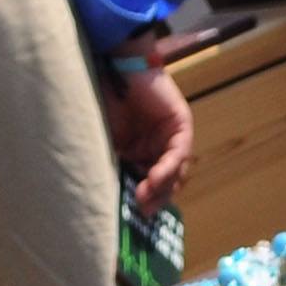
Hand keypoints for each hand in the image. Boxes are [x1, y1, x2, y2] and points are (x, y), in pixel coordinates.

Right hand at [105, 68, 195, 212]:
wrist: (115, 68)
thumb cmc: (104, 101)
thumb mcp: (107, 142)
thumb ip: (114, 165)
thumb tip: (107, 196)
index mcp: (141, 152)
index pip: (150, 184)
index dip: (144, 201)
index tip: (132, 216)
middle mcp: (160, 147)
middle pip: (167, 182)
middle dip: (155, 200)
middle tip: (141, 213)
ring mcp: (173, 138)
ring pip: (176, 173)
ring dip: (161, 188)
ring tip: (144, 199)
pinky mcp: (181, 126)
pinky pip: (178, 154)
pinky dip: (166, 169)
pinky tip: (152, 179)